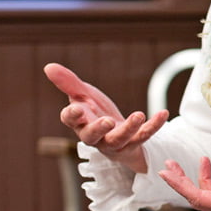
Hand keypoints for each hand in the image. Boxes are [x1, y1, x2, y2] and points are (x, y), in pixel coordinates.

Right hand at [44, 63, 167, 173]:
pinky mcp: (133, 144)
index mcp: (79, 122)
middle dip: (98, 129)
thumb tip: (48, 66)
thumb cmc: (97, 113)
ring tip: (139, 115)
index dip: (71, 115)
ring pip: (119, 139)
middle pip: (91, 137)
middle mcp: (94, 136)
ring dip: (129, 128)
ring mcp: (114, 143)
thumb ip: (69, 83)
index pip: (70, 121)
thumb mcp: (84, 96)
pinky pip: (144, 137)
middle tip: (107, 120)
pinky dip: (154, 126)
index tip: (77, 108)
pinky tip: (163, 113)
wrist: (120, 132)